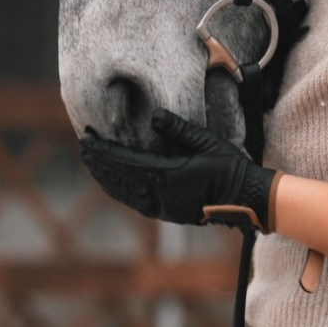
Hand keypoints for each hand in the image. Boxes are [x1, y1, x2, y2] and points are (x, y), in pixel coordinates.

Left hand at [77, 107, 281, 232]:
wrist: (244, 198)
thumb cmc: (228, 167)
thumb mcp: (205, 141)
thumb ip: (178, 128)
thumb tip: (154, 114)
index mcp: (166, 175)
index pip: (124, 160)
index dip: (102, 150)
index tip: (87, 139)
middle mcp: (159, 194)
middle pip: (118, 177)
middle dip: (98, 162)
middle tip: (83, 147)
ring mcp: (162, 206)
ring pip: (124, 192)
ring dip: (105, 177)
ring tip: (92, 164)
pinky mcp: (167, 212)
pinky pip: (134, 201)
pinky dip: (119, 190)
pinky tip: (114, 184)